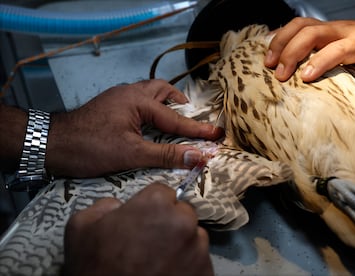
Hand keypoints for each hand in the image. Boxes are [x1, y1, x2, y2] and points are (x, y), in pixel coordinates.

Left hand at [46, 79, 222, 176]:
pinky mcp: (110, 105)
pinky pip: (138, 100)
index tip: (217, 136)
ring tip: (173, 119)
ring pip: (148, 93)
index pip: (175, 119)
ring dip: (164, 103)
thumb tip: (198, 156)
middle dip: (179, 104)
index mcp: (138, 101)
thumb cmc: (90, 148)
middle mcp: (130, 93)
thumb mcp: (132, 154)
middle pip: (162, 90)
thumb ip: (166, 154)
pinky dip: (150, 108)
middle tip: (191, 120)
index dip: (197, 130)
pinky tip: (149, 123)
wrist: (50, 144)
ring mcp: (118, 98)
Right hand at [63, 182, 213, 275]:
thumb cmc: (96, 267)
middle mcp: (184, 222)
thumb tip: (118, 206)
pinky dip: (187, 266)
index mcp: (157, 204)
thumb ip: (104, 206)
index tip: (143, 220)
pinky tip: (168, 273)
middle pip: (182, 213)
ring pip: (193, 237)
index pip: (163, 192)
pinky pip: (198, 261)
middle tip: (150, 243)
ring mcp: (198, 249)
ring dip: (181, 244)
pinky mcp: (205, 272)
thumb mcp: (81, 227)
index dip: (151, 206)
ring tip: (159, 262)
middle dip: (169, 223)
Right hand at [264, 16, 354, 94]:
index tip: (303, 78)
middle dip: (291, 52)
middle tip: (278, 75)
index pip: (340, 48)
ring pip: (301, 24)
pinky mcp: (323, 28)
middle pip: (312, 32)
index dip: (321, 61)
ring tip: (267, 62)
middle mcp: (346, 30)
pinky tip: (269, 48)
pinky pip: (298, 25)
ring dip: (281, 41)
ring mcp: (332, 27)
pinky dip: (281, 35)